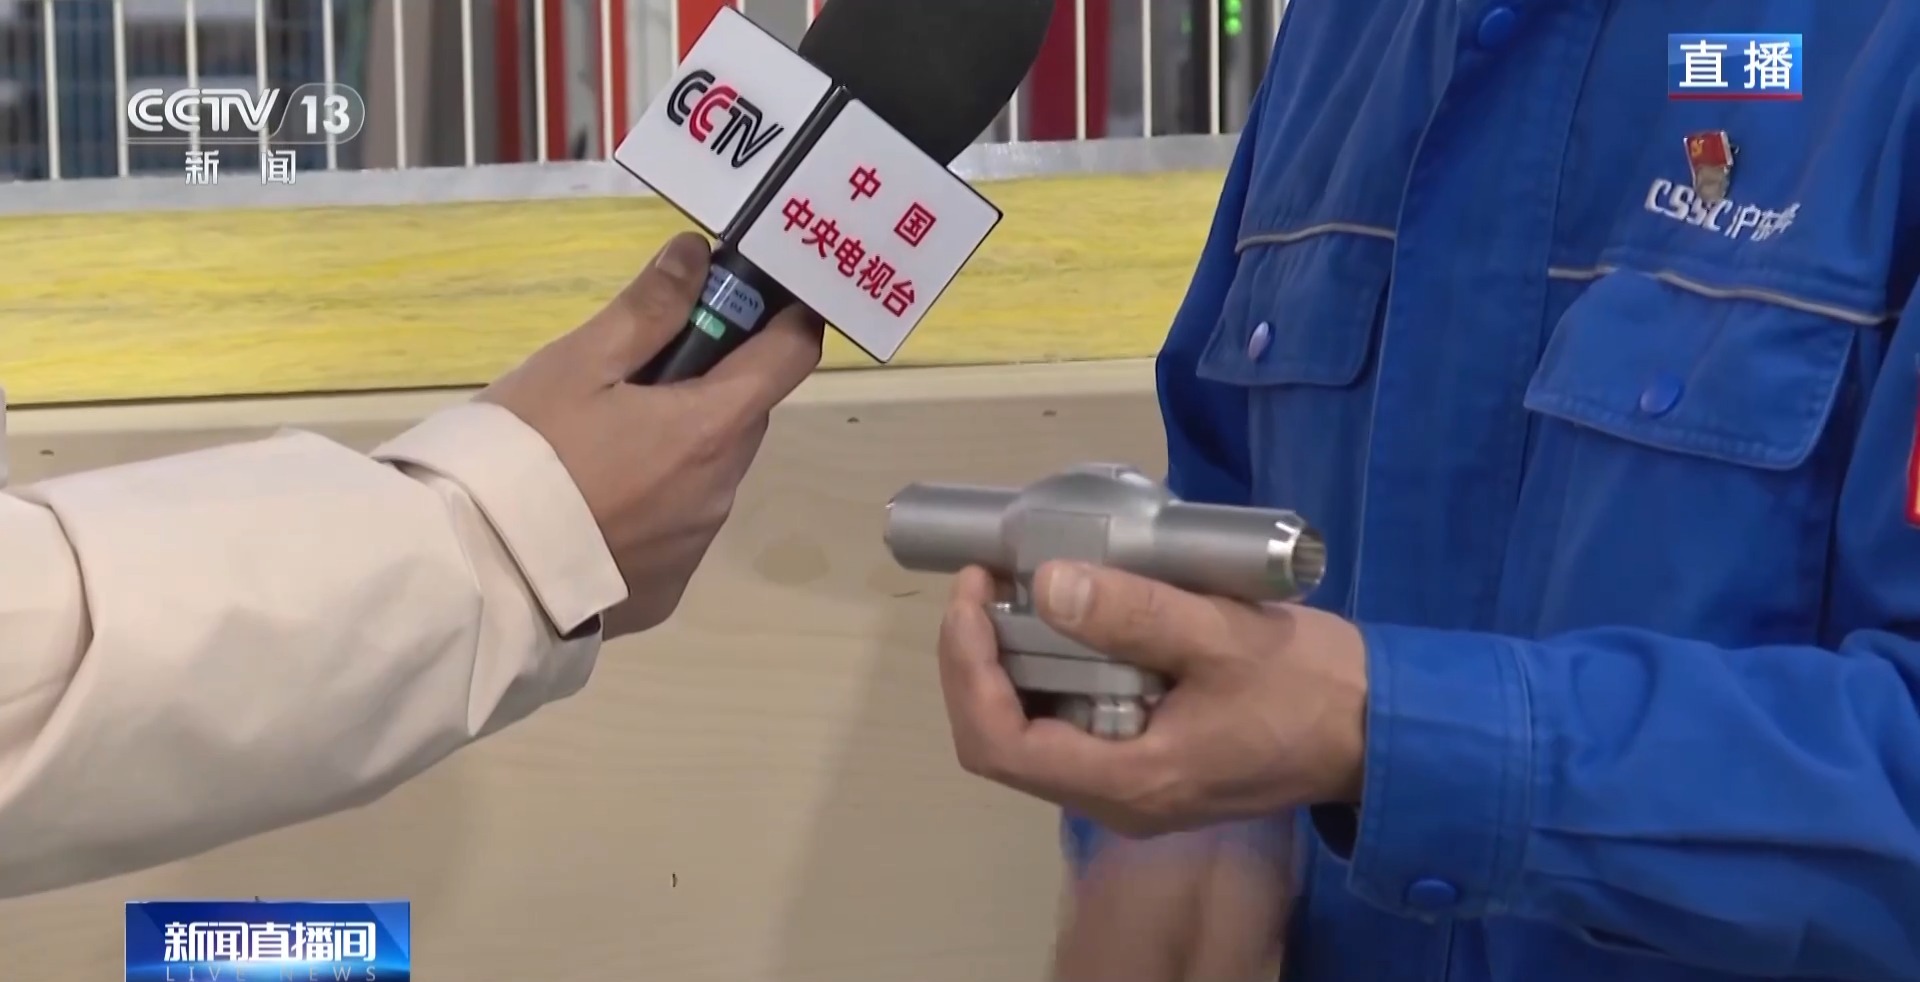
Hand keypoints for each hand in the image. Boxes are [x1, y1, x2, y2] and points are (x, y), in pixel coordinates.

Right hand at [481, 232, 821, 636]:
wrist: (477, 574)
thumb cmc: (526, 452)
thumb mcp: (578, 363)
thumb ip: (649, 308)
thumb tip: (698, 254)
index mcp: (711, 428)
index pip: (793, 355)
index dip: (782, 319)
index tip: (746, 301)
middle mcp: (721, 490)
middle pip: (743, 416)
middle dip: (709, 387)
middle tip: (633, 376)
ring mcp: (695, 546)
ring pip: (709, 474)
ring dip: (679, 450)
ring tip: (597, 448)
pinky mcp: (666, 588)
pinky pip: (676, 530)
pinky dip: (652, 508)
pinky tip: (593, 508)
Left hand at [937, 562, 1369, 836]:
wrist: (1377, 729)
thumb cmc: (1308, 686)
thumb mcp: (1224, 637)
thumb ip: (1136, 614)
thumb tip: (1048, 586)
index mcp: (1127, 780)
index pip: (999, 742)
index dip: (967, 666)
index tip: (977, 590)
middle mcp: (1116, 800)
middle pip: (1002, 743)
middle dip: (976, 662)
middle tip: (988, 584)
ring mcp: (1132, 788)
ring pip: (1031, 737)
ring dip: (1008, 668)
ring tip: (1012, 594)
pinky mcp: (1149, 767)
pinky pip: (1069, 728)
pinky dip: (1048, 677)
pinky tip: (1062, 623)